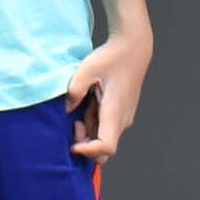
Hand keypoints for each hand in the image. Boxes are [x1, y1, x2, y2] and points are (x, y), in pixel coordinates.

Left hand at [64, 26, 151, 160]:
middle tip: (74, 124)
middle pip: (104, 149)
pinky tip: (88, 104)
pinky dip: (93, 123)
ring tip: (81, 106)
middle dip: (86, 145)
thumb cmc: (112, 57)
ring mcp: (123, 117)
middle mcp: (122, 119)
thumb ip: (74, 91)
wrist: (133, 48)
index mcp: (114, 111)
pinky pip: (106, 126)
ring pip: (103, 137)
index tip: (73, 145)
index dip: (88, 152)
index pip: (106, 147)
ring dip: (88, 131)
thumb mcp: (87, 69)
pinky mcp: (121, 113)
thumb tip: (66, 109)